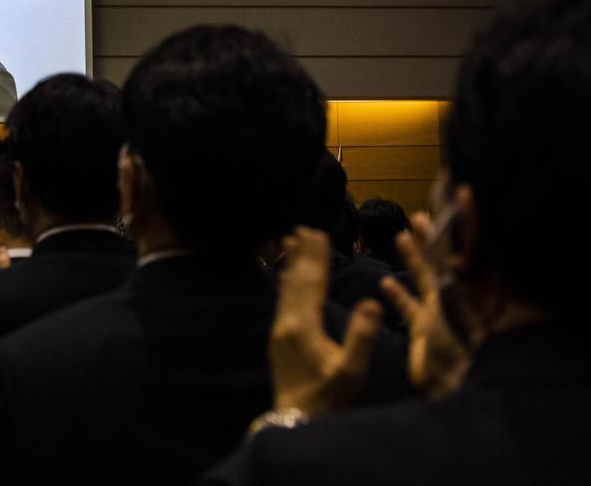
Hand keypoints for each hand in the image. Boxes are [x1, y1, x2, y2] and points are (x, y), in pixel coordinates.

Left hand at [270, 227, 382, 414]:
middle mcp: (286, 323)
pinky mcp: (278, 339)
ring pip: (284, 288)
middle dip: (301, 254)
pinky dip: (284, 283)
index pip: (311, 283)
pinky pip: (281, 301)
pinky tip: (285, 277)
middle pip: (295, 280)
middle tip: (303, 228)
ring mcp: (279, 330)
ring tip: (289, 241)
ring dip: (290, 264)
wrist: (296, 420)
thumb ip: (361, 337)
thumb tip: (371, 303)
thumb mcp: (350, 371)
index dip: (316, 258)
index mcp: (303, 327)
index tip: (319, 234)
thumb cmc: (328, 398)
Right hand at [380, 214, 470, 399]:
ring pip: (426, 277)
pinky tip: (385, 283)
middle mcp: (456, 295)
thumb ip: (445, 270)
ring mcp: (441, 312)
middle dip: (434, 235)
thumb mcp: (454, 302)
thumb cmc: (457, 346)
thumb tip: (446, 239)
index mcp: (467, 286)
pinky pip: (411, 306)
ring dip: (414, 257)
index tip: (460, 193)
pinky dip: (399, 295)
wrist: (452, 386)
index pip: (464, 245)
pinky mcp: (426, 329)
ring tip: (403, 236)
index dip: (463, 219)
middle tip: (422, 215)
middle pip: (444, 257)